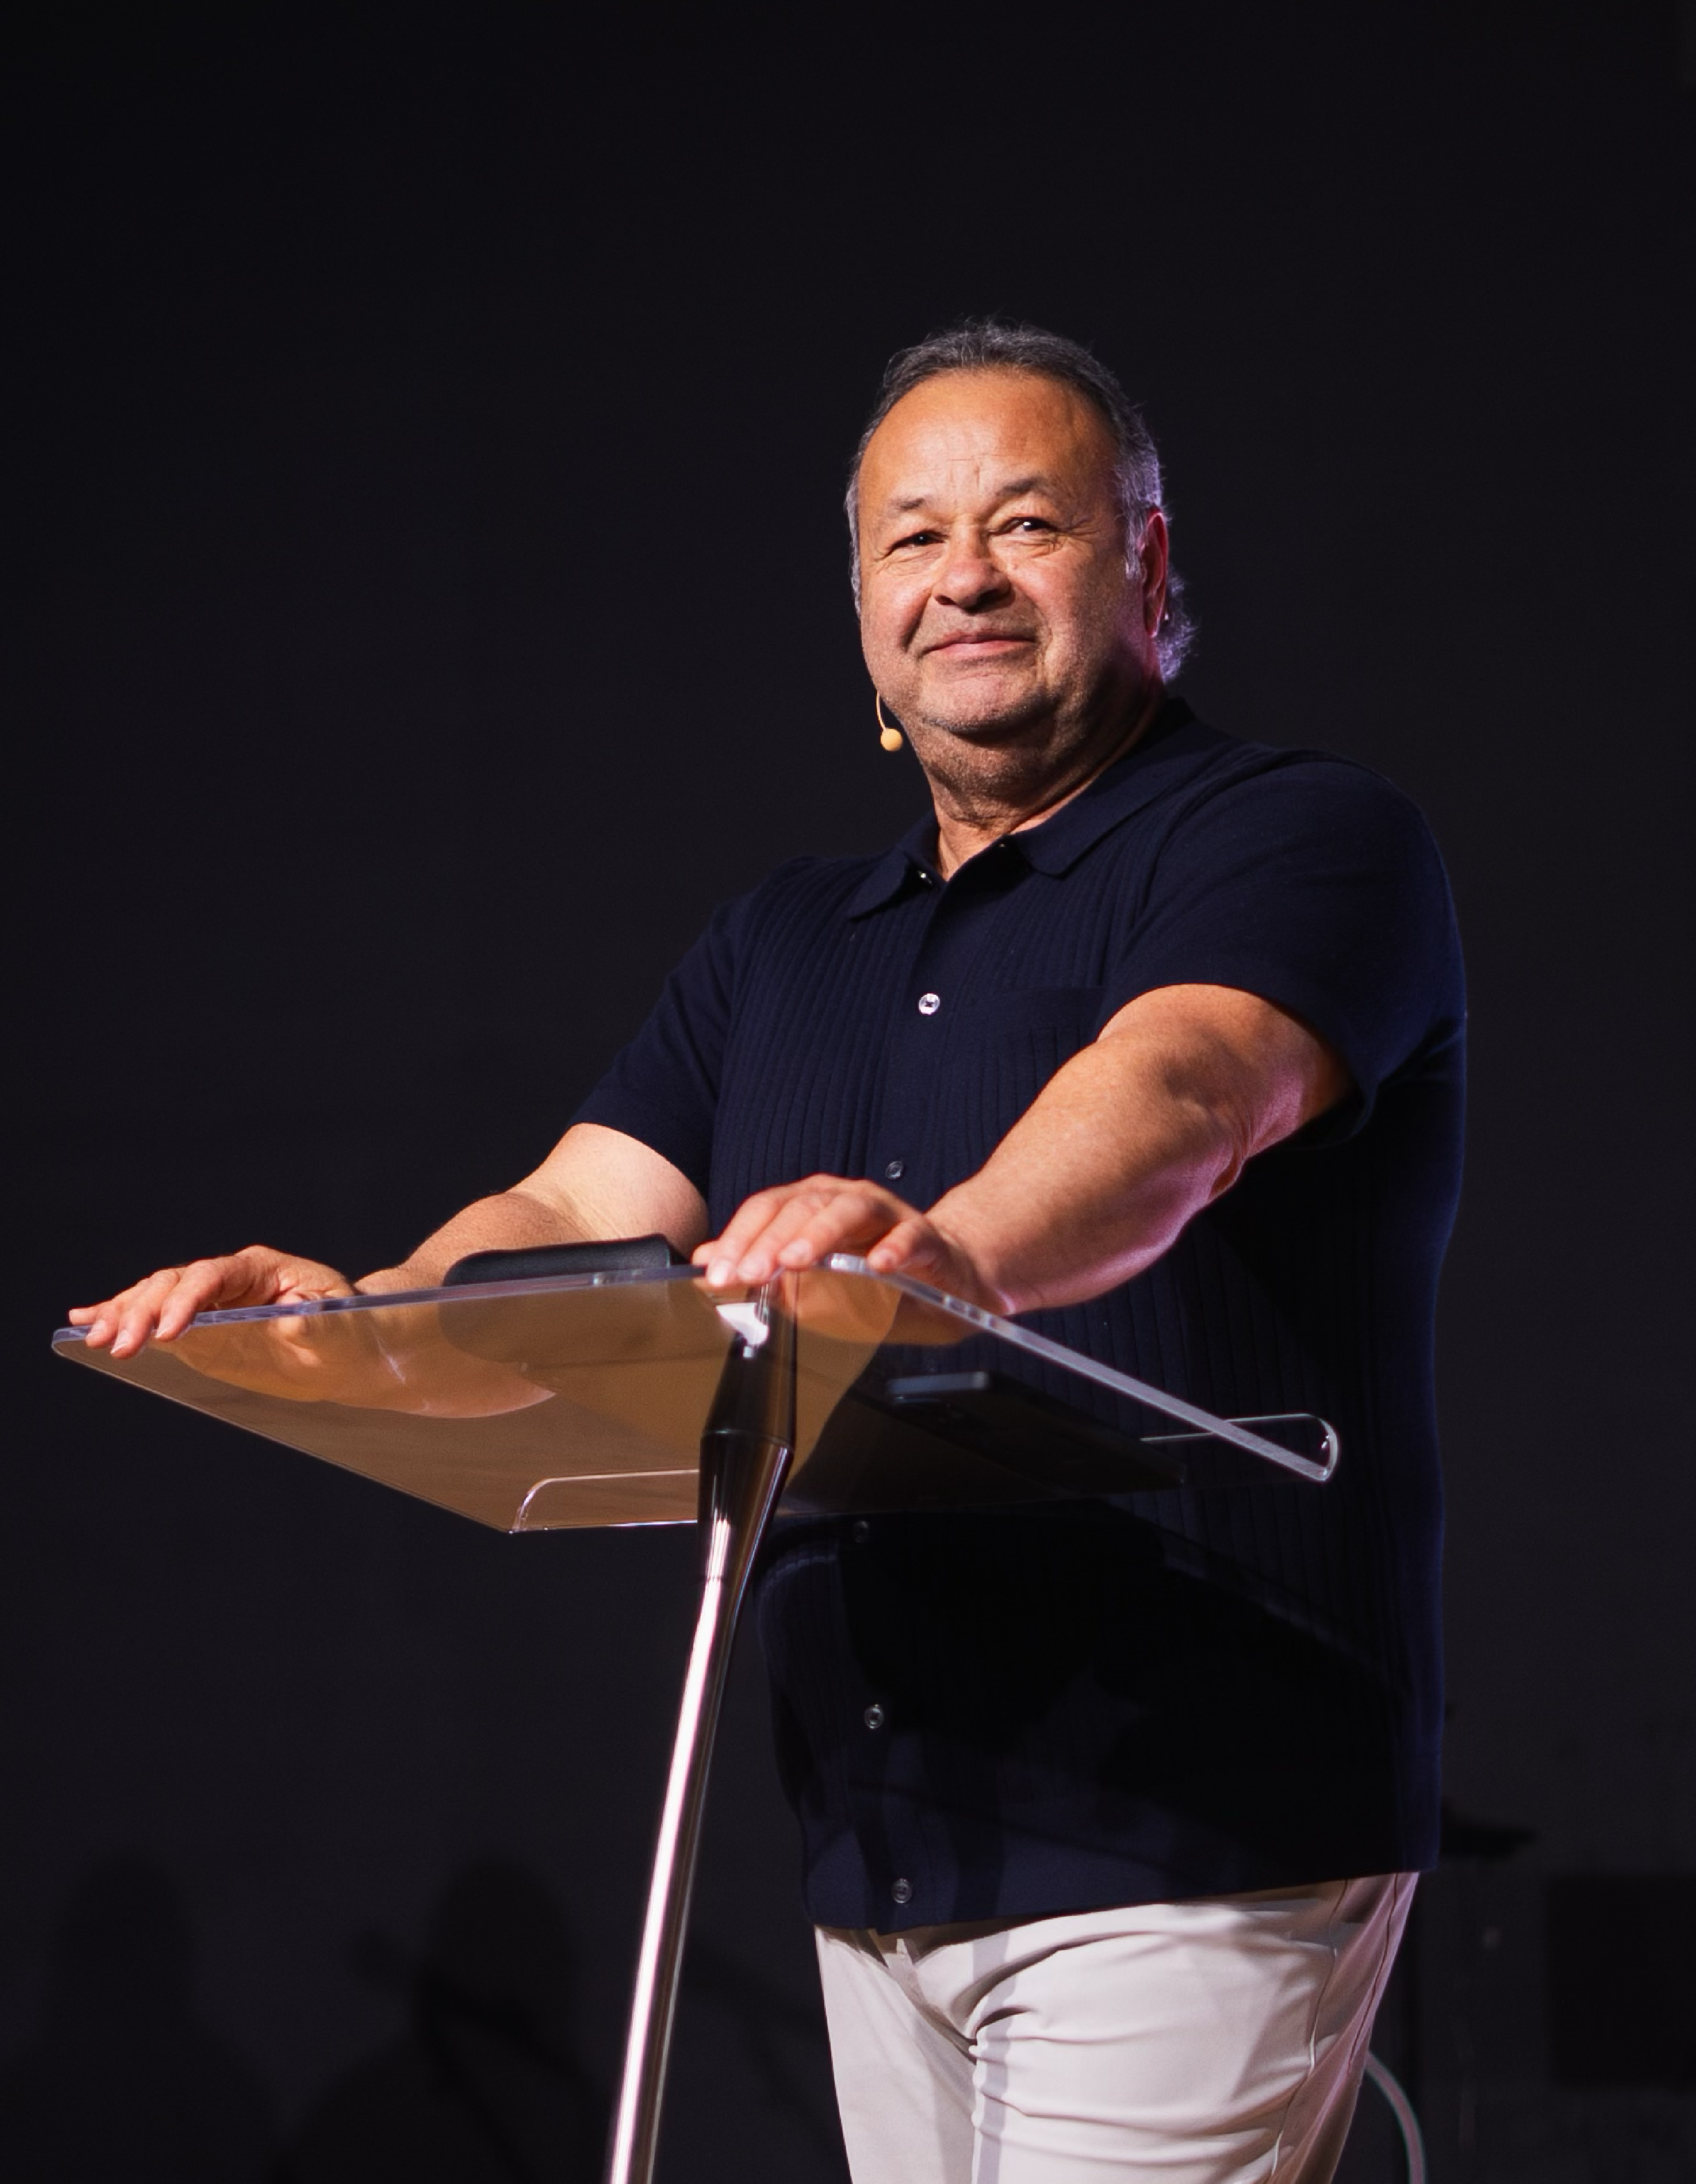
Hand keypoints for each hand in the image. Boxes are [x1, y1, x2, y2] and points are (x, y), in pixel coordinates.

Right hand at [68, 1247, 356, 1359]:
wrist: (349, 1346)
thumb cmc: (351, 1332)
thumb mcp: (344, 1328)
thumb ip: (322, 1324)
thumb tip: (299, 1322)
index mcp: (260, 1268)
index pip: (212, 1276)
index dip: (185, 1301)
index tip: (166, 1333)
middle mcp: (228, 1279)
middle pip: (174, 1284)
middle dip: (144, 1312)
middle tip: (121, 1346)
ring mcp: (210, 1301)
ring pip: (156, 1296)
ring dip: (123, 1314)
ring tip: (93, 1336)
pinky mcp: (199, 1326)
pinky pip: (154, 1317)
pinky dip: (120, 1316)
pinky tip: (85, 1324)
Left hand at [691, 1176, 1007, 1312]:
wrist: (949, 1278)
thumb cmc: (877, 1280)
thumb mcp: (812, 1283)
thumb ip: (763, 1271)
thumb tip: (708, 1266)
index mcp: (814, 1205)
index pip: (767, 1210)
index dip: (738, 1239)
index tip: (718, 1274)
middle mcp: (847, 1200)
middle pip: (802, 1206)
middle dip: (770, 1241)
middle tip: (749, 1273)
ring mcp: (888, 1214)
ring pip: (850, 1210)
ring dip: (819, 1235)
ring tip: (796, 1263)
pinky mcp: (926, 1236)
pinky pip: (909, 1236)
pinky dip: (893, 1248)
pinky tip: (878, 1266)